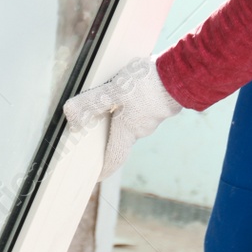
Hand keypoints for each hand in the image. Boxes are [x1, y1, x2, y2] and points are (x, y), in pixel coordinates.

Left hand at [61, 56, 182, 179]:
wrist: (180, 75)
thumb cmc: (146, 86)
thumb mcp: (113, 91)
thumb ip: (92, 103)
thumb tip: (71, 116)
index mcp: (127, 130)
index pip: (114, 157)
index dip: (105, 168)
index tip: (97, 176)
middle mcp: (141, 128)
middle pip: (122, 137)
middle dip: (111, 134)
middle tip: (98, 128)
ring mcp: (153, 116)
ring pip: (134, 120)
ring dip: (123, 113)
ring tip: (112, 98)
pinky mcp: (161, 103)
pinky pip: (143, 107)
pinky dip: (135, 102)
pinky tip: (132, 87)